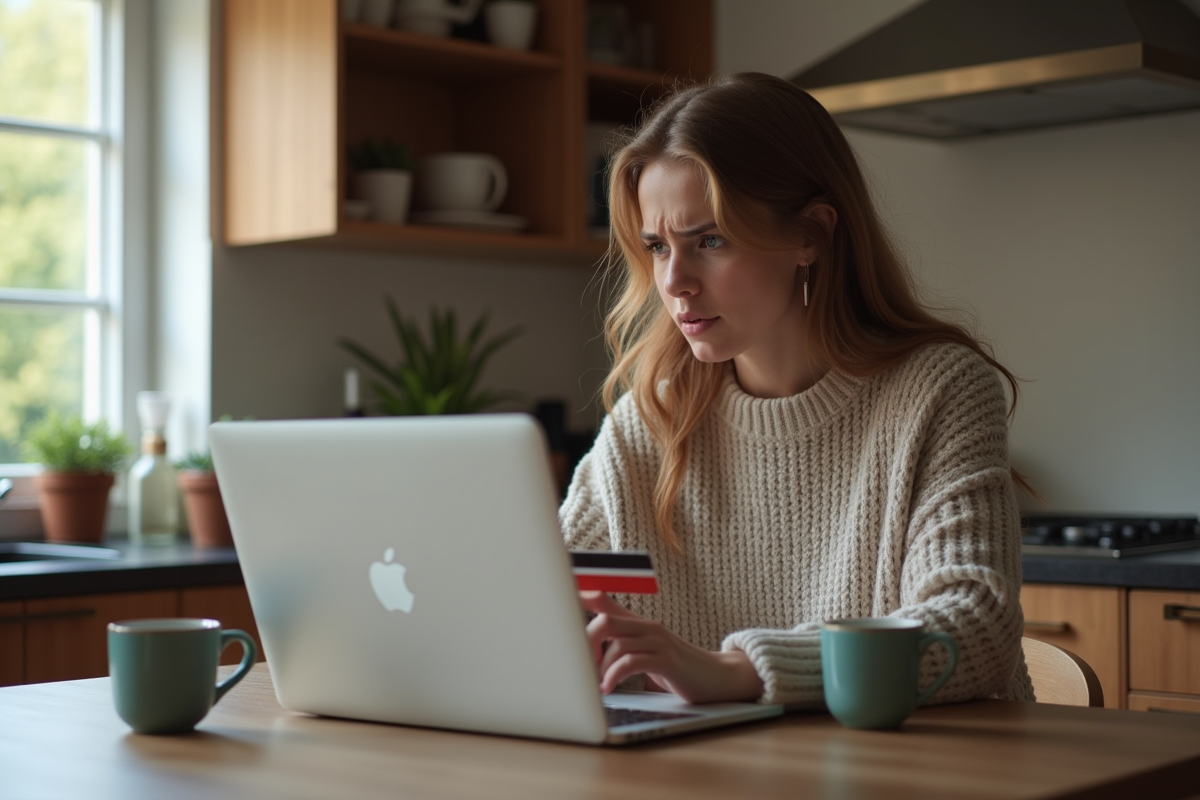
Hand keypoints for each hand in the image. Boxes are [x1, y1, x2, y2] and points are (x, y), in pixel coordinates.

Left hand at [580, 591, 763, 703]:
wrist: (716, 678)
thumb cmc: (675, 665)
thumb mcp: (644, 649)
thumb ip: (619, 639)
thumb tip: (588, 636)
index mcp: (638, 623)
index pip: (604, 600)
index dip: (579, 595)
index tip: (555, 596)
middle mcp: (647, 627)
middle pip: (604, 621)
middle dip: (584, 644)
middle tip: (580, 668)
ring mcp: (659, 642)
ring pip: (617, 644)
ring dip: (600, 668)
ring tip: (598, 685)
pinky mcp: (667, 661)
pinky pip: (632, 662)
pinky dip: (615, 676)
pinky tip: (610, 688)